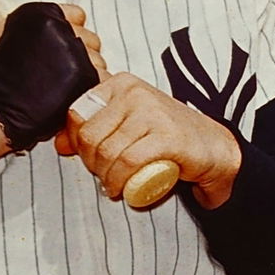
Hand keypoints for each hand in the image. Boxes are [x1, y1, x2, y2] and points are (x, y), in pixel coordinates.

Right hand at [0, 3, 104, 166]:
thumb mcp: (2, 38)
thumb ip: (30, 31)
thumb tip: (48, 31)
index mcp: (43, 15)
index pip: (77, 15)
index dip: (72, 33)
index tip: (65, 46)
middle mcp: (62, 29)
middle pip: (91, 40)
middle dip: (82, 56)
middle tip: (62, 73)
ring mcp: (76, 52)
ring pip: (98, 62)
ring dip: (87, 75)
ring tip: (63, 88)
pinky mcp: (86, 76)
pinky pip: (102, 81)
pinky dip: (91, 91)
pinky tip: (72, 97)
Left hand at [56, 72, 242, 205]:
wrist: (215, 148)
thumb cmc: (168, 137)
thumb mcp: (127, 126)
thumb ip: (93, 130)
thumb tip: (59, 144)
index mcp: (121, 84)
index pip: (77, 113)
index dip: (76, 143)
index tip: (90, 159)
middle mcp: (135, 92)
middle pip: (89, 135)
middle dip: (90, 164)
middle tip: (104, 176)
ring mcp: (152, 112)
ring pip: (107, 151)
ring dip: (105, 177)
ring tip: (114, 185)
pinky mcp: (167, 136)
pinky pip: (128, 162)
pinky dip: (120, 181)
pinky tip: (122, 190)